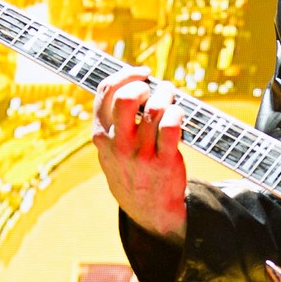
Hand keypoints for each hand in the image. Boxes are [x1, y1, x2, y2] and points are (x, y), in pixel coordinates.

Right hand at [91, 68, 187, 243]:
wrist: (146, 208)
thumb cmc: (131, 167)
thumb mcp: (111, 147)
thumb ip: (115, 120)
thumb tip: (135, 83)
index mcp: (102, 134)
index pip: (105, 91)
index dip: (126, 74)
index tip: (143, 73)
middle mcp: (118, 143)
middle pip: (126, 98)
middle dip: (145, 85)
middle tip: (157, 89)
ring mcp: (141, 154)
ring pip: (155, 110)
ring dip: (167, 97)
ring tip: (172, 98)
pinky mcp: (163, 162)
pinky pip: (172, 127)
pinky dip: (178, 114)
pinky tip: (179, 116)